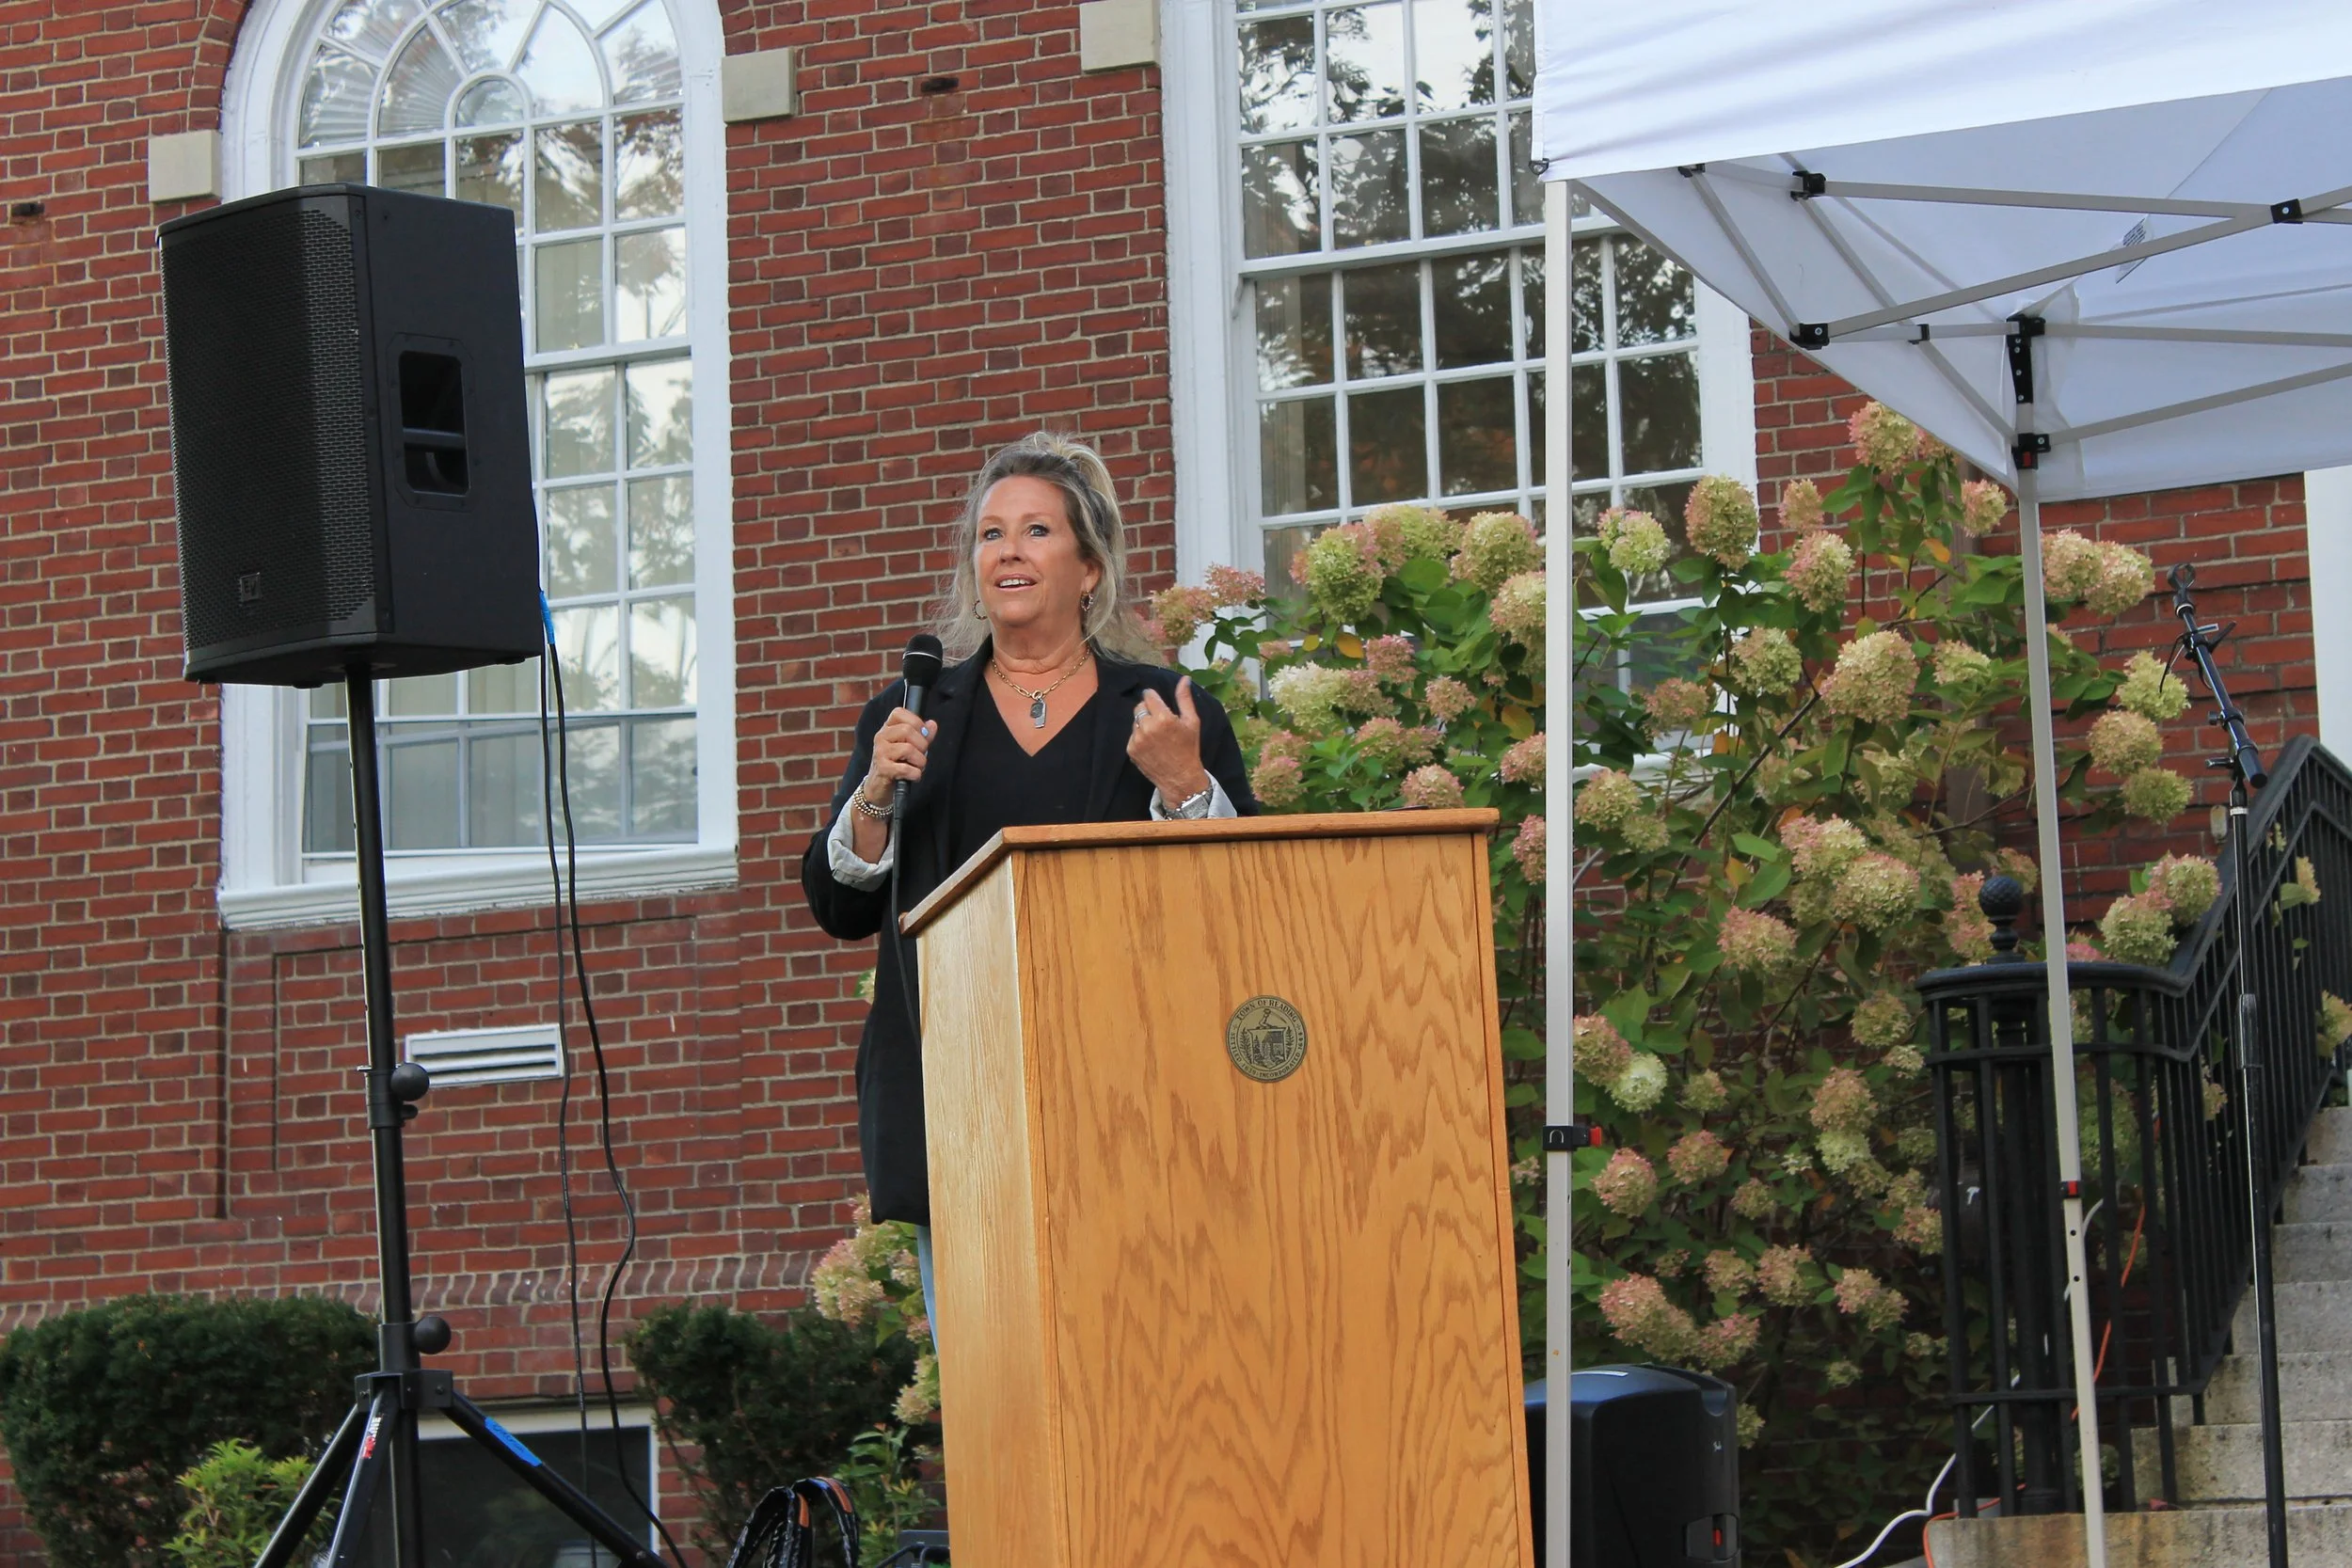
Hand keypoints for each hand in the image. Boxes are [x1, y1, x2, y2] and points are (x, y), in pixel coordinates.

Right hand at [861, 707, 934, 806]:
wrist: (878, 787)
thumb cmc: (895, 764)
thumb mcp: (909, 747)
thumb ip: (922, 736)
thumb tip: (932, 724)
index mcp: (887, 729)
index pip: (899, 712)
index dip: (916, 721)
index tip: (922, 735)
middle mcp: (881, 737)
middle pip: (907, 730)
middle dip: (922, 745)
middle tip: (921, 755)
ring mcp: (880, 753)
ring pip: (908, 749)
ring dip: (920, 761)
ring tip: (917, 767)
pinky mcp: (882, 769)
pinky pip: (905, 768)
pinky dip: (915, 774)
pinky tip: (913, 776)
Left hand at [1128, 678, 1210, 803]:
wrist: (1180, 777)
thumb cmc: (1189, 748)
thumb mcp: (1192, 721)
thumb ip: (1185, 699)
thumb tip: (1185, 678)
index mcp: (1163, 718)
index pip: (1148, 696)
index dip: (1153, 697)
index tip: (1158, 703)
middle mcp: (1147, 727)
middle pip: (1139, 707)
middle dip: (1148, 710)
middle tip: (1160, 721)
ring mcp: (1137, 739)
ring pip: (1135, 721)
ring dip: (1144, 723)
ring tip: (1157, 735)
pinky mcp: (1131, 749)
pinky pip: (1132, 735)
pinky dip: (1139, 736)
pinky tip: (1151, 745)